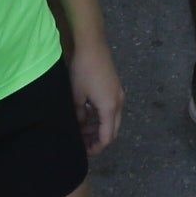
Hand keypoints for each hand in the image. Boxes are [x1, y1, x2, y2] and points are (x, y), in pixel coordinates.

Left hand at [71, 37, 125, 152]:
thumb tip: (81, 124)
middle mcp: (119, 103)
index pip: (107, 137)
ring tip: (83, 128)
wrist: (92, 44)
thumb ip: (79, 115)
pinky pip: (111, 108)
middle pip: (112, 130)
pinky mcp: (115, 86)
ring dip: (99, 126)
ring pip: (112, 119)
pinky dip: (101, 116)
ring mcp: (119, 93)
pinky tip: (88, 113)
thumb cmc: (83, 71)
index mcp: (110, 108)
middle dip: (98, 139)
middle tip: (83, 143)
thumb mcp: (76, 96)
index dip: (97, 147)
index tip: (84, 152)